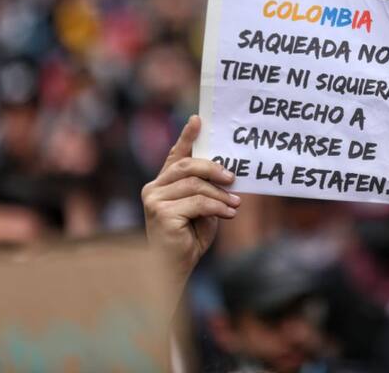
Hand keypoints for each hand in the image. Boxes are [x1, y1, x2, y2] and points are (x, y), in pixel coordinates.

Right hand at [142, 115, 239, 287]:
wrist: (175, 268)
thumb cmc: (189, 238)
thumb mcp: (202, 208)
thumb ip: (207, 189)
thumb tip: (228, 173)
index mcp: (163, 183)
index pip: (176, 154)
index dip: (187, 136)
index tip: (198, 119)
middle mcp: (153, 187)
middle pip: (188, 166)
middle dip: (214, 168)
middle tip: (233, 179)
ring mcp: (154, 200)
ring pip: (195, 185)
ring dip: (220, 195)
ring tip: (235, 205)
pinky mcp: (161, 213)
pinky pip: (197, 202)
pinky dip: (216, 207)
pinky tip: (228, 214)